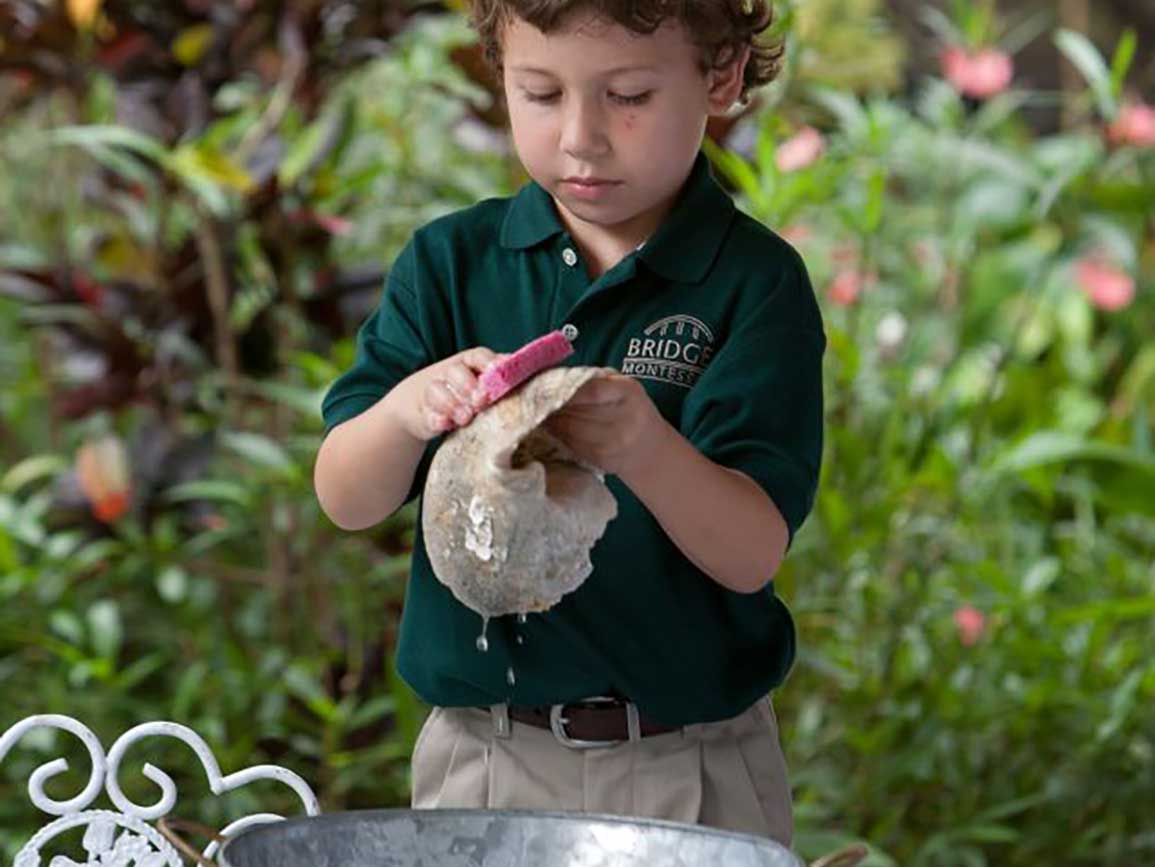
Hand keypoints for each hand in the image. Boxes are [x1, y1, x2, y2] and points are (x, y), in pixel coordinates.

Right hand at [398, 347, 501, 440]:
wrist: (426, 407)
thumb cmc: (468, 397)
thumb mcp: (487, 387)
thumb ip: (504, 382)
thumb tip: (538, 380)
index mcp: (471, 364)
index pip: (479, 356)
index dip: (489, 362)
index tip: (499, 371)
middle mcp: (452, 373)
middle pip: (456, 370)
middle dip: (468, 384)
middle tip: (480, 400)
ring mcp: (436, 391)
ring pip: (437, 390)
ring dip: (452, 403)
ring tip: (466, 418)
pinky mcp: (425, 412)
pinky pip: (427, 413)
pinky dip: (436, 419)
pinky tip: (444, 424)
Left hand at [542, 373, 667, 479]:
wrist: (649, 450)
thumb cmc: (632, 409)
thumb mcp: (624, 386)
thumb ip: (596, 379)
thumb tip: (556, 377)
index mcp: (628, 393)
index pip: (591, 390)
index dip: (566, 388)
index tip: (547, 384)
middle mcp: (622, 420)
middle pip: (576, 411)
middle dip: (551, 403)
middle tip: (533, 395)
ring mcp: (610, 443)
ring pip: (568, 428)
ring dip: (548, 418)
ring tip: (536, 409)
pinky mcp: (599, 459)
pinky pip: (569, 442)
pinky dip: (555, 432)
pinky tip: (547, 424)